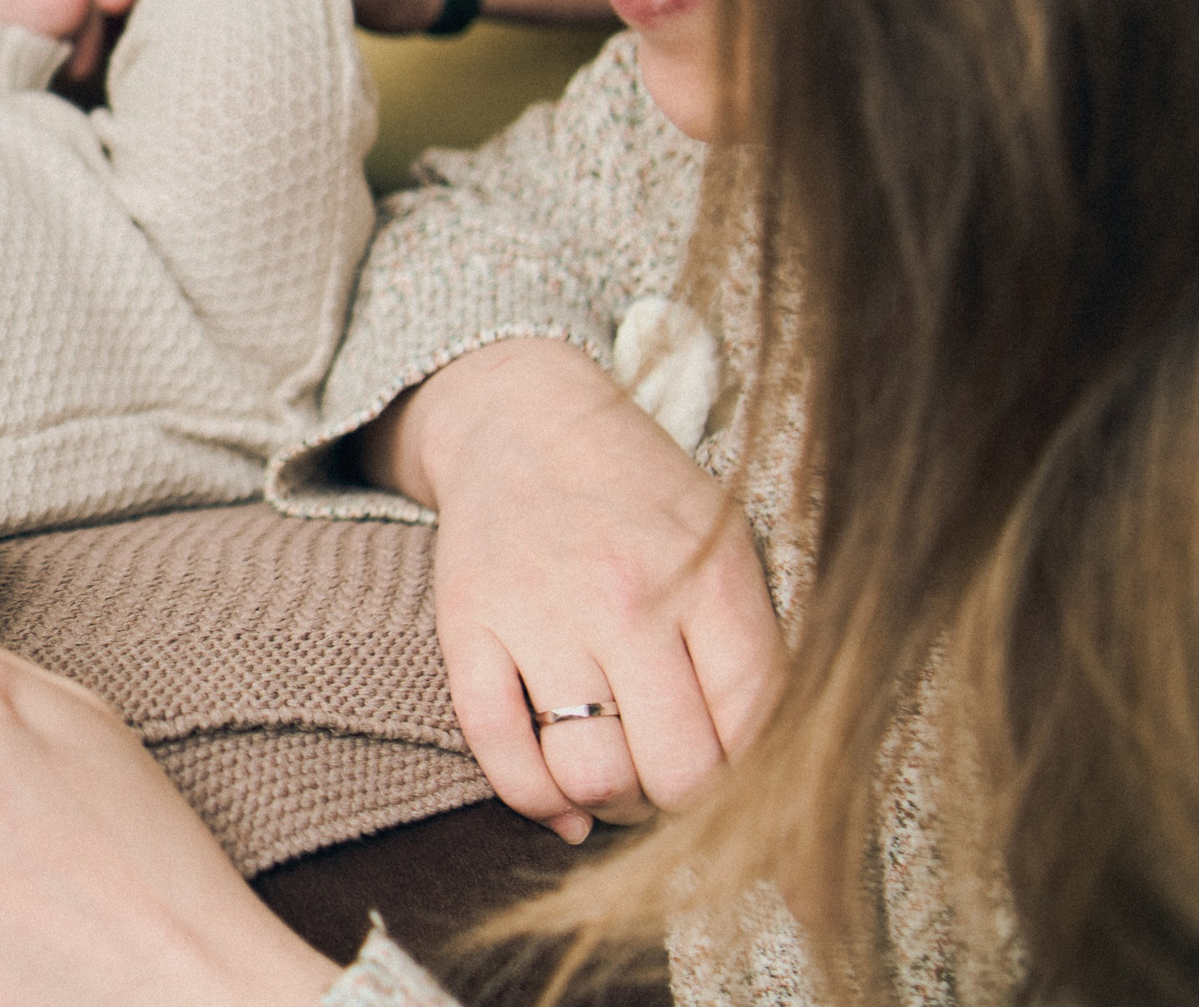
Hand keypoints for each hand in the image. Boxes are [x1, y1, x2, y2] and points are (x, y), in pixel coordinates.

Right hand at [367, 338, 785, 841]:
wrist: (521, 417)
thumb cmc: (638, 496)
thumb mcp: (723, 546)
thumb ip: (752, 651)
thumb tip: (749, 777)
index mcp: (709, 576)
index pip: (751, 731)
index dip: (744, 778)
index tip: (722, 767)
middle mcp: (627, 596)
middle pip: (675, 771)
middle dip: (677, 803)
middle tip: (666, 781)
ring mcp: (541, 611)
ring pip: (589, 773)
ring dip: (609, 802)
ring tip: (615, 779)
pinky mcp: (467, 624)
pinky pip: (497, 748)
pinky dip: (533, 797)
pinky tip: (557, 798)